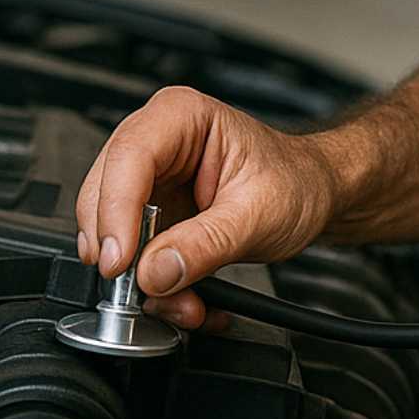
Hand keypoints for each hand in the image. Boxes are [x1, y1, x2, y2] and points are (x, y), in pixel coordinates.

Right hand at [75, 85, 340, 330]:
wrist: (316, 194)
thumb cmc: (297, 182)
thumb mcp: (259, 214)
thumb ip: (206, 244)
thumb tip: (154, 272)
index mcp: (182, 117)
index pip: (129, 158)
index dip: (115, 212)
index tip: (119, 262)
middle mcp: (157, 141)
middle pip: (103, 195)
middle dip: (122, 251)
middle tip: (142, 291)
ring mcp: (150, 181)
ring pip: (109, 231)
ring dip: (139, 278)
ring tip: (182, 301)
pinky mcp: (151, 216)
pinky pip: (132, 254)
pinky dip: (152, 285)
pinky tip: (185, 299)